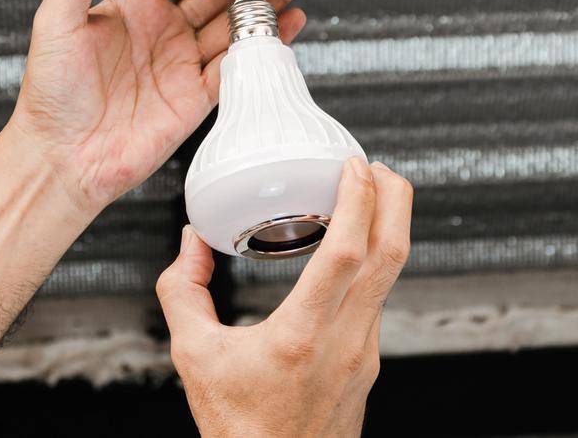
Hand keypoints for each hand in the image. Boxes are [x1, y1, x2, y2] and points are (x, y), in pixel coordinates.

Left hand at [10, 0, 323, 217]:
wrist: (61, 160)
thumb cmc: (49, 94)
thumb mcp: (56, 18)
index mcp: (135, 5)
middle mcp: (165, 31)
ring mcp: (184, 63)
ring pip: (238, 21)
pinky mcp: (198, 98)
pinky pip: (240, 64)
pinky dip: (269, 42)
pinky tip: (291, 19)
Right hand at [156, 158, 413, 437]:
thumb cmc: (239, 431)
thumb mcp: (194, 359)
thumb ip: (183, 294)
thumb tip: (190, 244)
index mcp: (302, 336)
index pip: (347, 253)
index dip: (357, 200)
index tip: (355, 166)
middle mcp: (346, 342)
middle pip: (392, 254)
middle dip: (394, 199)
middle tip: (377, 167)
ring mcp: (366, 353)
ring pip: (391, 276)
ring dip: (387, 229)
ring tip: (368, 198)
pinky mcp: (370, 363)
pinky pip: (379, 300)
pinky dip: (374, 263)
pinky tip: (354, 252)